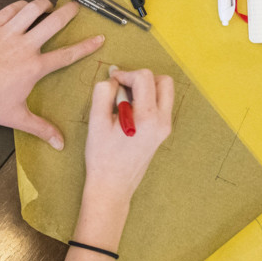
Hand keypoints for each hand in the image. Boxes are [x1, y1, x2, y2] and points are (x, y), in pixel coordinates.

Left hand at [0, 0, 104, 148]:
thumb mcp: (15, 117)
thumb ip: (41, 128)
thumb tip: (59, 143)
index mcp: (34, 68)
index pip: (67, 54)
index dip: (86, 45)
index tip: (98, 37)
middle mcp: (25, 47)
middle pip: (54, 22)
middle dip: (69, 12)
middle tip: (75, 7)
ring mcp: (8, 33)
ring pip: (32, 9)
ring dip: (43, 4)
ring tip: (48, 4)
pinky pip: (10, 9)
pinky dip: (20, 5)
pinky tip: (23, 7)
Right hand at [83, 67, 172, 209]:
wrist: (112, 186)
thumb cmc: (102, 156)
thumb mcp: (96, 121)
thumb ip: (103, 92)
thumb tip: (113, 78)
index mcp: (148, 117)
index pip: (144, 78)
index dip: (125, 74)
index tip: (112, 81)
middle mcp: (162, 121)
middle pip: (163, 81)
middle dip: (141, 79)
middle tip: (122, 89)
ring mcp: (165, 128)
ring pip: (164, 92)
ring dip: (146, 88)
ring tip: (124, 101)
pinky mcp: (162, 132)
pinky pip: (160, 105)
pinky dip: (147, 100)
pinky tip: (129, 112)